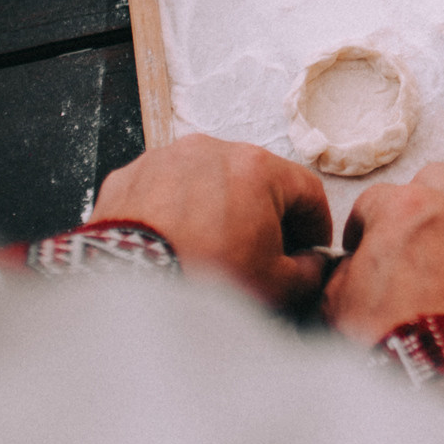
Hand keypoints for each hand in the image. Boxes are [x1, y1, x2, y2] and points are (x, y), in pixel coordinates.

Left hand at [90, 134, 332, 312]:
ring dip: (217, 210)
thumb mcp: (278, 287)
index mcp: (256, 168)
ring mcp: (164, 160)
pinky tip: (175, 245)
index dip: (316, 226)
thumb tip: (310, 264)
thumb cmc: (204, 283)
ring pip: (206, 182)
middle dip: (264, 217)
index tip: (311, 251)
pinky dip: (174, 213)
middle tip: (262, 257)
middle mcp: (209, 151)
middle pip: (255, 181)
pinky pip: (164, 191)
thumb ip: (309, 271)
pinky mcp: (128, 177)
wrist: (128, 292)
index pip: (306, 191)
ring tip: (212, 251)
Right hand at [325, 163, 443, 361]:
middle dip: (422, 202)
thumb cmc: (390, 343)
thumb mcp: (337, 304)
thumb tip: (354, 272)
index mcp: (407, 209)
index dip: (364, 226)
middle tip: (410, 237)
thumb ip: (345, 273)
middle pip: (441, 180)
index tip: (362, 248)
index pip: (377, 199)